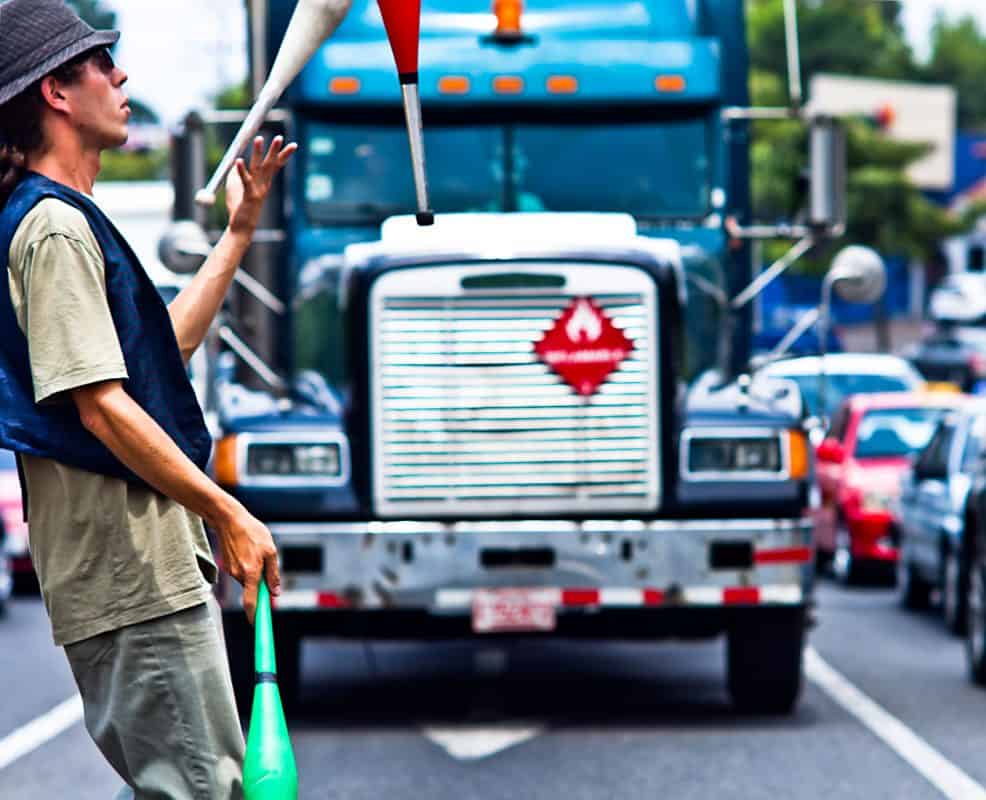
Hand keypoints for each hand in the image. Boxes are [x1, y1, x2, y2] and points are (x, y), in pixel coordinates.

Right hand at [213, 503, 281, 624]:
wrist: (229, 520)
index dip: (254, 615)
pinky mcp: (228, 566)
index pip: (251, 601)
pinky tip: (248, 549)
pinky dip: (247, 566)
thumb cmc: (252, 532)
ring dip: (254, 572)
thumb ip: (273, 573)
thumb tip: (275, 592)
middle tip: (266, 564)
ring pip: (248, 580)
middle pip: (252, 589)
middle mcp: (239, 575)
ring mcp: (231, 571)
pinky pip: (242, 573)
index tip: (257, 625)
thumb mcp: (270, 551)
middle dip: (260, 584)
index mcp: (251, 572)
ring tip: (255, 550)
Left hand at [225, 135, 297, 235]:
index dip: (283, 154)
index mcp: (264, 182)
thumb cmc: (240, 208)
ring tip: (259, 138)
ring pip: (258, 168)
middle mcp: (264, 185)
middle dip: (275, 150)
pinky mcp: (249, 196)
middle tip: (279, 137)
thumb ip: (237, 173)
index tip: (292, 144)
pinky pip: (245, 180)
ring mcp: (258, 190)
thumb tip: (235, 160)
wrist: (242, 227)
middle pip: (270, 164)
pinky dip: (241, 170)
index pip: (275, 165)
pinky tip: (238, 160)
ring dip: (258, 152)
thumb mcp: (236, 186)